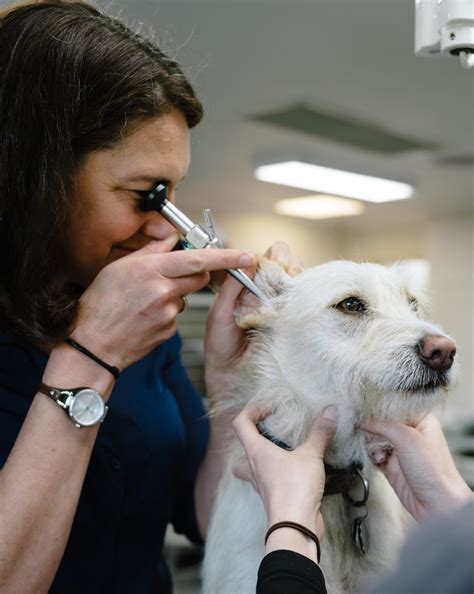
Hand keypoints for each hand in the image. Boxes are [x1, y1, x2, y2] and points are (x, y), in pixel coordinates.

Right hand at [69, 241, 255, 369]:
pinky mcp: (170, 331)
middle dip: (196, 273)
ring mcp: (168, 313)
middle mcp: (163, 291)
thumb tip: (172, 237)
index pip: (199, 259)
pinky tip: (146, 316)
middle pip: (200, 277)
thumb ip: (151, 250)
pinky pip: (177, 314)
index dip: (227, 257)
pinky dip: (167, 312)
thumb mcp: (119, 267)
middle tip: (173, 275)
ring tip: (146, 300)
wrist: (92, 346)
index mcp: (151, 270)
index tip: (248, 256)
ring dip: (176, 294)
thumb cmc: (100, 304)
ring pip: (186, 296)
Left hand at [204, 241, 302, 401]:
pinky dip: (302, 296)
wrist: (234, 379)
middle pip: (285, 260)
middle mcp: (268, 292)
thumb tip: (248, 261)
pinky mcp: (300, 318)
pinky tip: (291, 307)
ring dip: (292, 279)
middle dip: (282, 264)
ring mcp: (286, 304)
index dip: (265, 258)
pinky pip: (308, 297)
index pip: (263, 258)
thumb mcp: (220, 315)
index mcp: (247, 286)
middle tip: (274, 279)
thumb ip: (230, 287)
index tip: (260, 266)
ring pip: (299, 274)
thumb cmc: (223, 350)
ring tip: (279, 298)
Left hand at [232, 405, 337, 539]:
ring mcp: (263, 485)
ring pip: (253, 468)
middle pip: (242, 449)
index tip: (270, 408)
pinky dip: (279, 474)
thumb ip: (320, 432)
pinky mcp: (274, 498)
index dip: (251, 411)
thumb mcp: (310, 455)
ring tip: (284, 451)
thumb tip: (330, 410)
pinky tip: (297, 471)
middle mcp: (255, 467)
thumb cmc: (294, 488)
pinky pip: (270, 481)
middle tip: (272, 433)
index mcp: (256, 451)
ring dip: (264, 458)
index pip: (240, 424)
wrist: (295, 527)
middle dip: (253, 438)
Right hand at [363, 414, 472, 521]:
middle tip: (368, 433)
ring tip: (377, 451)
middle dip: (372, 428)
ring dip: (371, 444)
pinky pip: (373, 454)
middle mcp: (410, 433)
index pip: (393, 406)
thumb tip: (363, 420)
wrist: (437, 505)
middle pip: (381, 422)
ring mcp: (400, 449)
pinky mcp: (391, 465)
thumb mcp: (408, 439)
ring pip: (375, 438)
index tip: (363, 409)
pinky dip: (372, 456)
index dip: (378, 407)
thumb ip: (383, 425)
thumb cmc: (434, 471)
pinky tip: (378, 460)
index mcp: (420, 420)